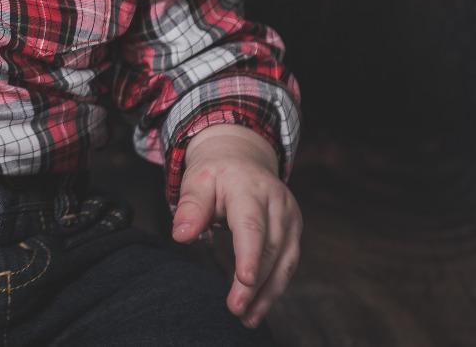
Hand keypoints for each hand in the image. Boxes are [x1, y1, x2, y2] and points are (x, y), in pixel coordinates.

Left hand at [170, 124, 300, 329]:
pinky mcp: (294, 232)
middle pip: (269, 248)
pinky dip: (274, 287)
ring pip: (284, 261)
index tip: (243, 279)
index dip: (249, 254)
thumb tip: (181, 236)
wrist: (243, 158)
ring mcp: (290, 218)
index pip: (252, 225)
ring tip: (248, 318)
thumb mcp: (197, 179)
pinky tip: (259, 306)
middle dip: (254, 283)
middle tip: (236, 309)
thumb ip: (190, 207)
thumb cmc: (216, 172)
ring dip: (268, 293)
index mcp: (250, 188)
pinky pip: (287, 264)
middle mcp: (277, 204)